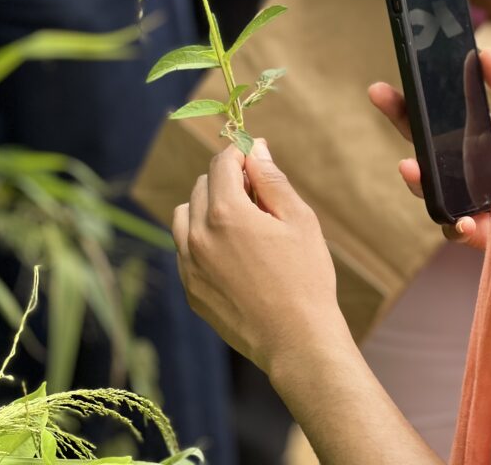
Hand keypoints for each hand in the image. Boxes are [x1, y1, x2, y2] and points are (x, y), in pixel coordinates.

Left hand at [173, 140, 345, 372]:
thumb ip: (272, 179)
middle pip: (202, 186)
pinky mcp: (191, 290)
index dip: (239, 153)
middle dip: (226, 180)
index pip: (221, 164)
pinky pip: (185, 250)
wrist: (297, 341)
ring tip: (240, 222)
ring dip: (206, 208)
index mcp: (225, 213)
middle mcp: (198, 236)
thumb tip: (256, 149)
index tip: (254, 155)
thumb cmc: (306, 278)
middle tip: (257, 194)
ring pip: (184, 216)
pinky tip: (232, 253)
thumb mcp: (298, 220)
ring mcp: (189, 265)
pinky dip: (202, 240)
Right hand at [368, 49, 490, 249]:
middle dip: (399, 121)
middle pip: (422, 148)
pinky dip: (455, 227)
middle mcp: (467, 170)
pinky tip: (462, 220)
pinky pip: (459, 232)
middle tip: (381, 96)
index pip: (434, 121)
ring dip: (416, 180)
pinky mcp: (485, 232)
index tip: (382, 88)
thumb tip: (483, 54)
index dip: (405, 105)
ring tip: (409, 167)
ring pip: (430, 192)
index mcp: (478, 140)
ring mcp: (471, 200)